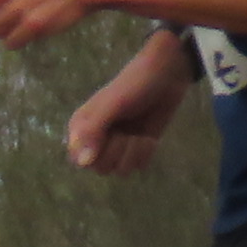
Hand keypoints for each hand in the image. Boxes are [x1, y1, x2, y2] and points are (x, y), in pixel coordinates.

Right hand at [64, 43, 186, 175]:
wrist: (167, 75)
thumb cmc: (134, 85)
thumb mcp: (111, 105)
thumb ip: (93, 131)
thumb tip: (82, 163)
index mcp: (82, 127)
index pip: (78, 159)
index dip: (95, 155)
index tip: (110, 138)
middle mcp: (96, 139)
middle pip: (100, 168)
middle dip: (117, 152)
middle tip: (125, 133)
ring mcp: (118, 145)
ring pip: (120, 170)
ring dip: (134, 152)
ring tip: (139, 134)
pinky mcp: (137, 148)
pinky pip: (138, 166)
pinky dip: (146, 153)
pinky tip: (149, 138)